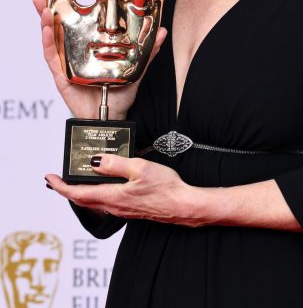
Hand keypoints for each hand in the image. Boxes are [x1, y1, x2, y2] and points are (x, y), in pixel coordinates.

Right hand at [32, 0, 166, 119]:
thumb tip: (162, 32)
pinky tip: (47, 30)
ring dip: (45, 22)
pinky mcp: (61, 76)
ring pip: (52, 39)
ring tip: (42, 6)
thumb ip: (147, 51)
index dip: (70, 6)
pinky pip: (52, 57)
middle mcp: (76, 52)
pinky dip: (48, 43)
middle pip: (60, 27)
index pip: (79, 23)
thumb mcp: (135, 68)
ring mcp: (66, 64)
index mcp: (90, 47)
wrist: (110, 118)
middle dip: (50, 9)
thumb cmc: (119, 94)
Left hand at [45, 155, 203, 226]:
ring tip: (79, 177)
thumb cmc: (166, 188)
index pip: (78, 194)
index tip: (50, 178)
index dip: (61, 187)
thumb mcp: (140, 168)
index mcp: (113, 197)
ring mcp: (122, 209)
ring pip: (95, 201)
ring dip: (83, 191)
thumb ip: (116, 164)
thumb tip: (95, 161)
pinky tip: (105, 183)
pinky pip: (107, 201)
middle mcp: (114, 207)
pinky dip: (98, 192)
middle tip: (58, 178)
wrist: (183, 205)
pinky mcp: (131, 209)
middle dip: (68, 189)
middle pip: (83, 199)